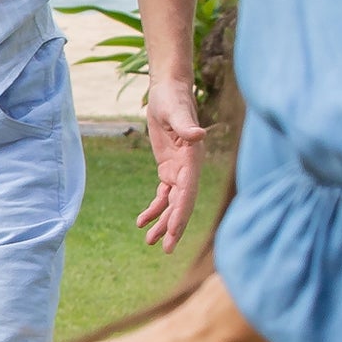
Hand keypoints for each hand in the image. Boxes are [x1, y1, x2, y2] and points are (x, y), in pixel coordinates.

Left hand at [138, 80, 203, 251]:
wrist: (168, 91)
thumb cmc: (173, 99)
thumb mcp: (176, 111)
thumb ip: (187, 125)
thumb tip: (199, 135)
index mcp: (192, 160)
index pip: (188, 193)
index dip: (181, 213)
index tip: (173, 232)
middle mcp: (188, 169)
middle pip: (183, 204)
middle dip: (174, 226)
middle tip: (166, 250)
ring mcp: (179, 170)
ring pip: (172, 203)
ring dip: (162, 222)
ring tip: (149, 241)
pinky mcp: (168, 168)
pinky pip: (163, 194)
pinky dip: (154, 208)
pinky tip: (142, 221)